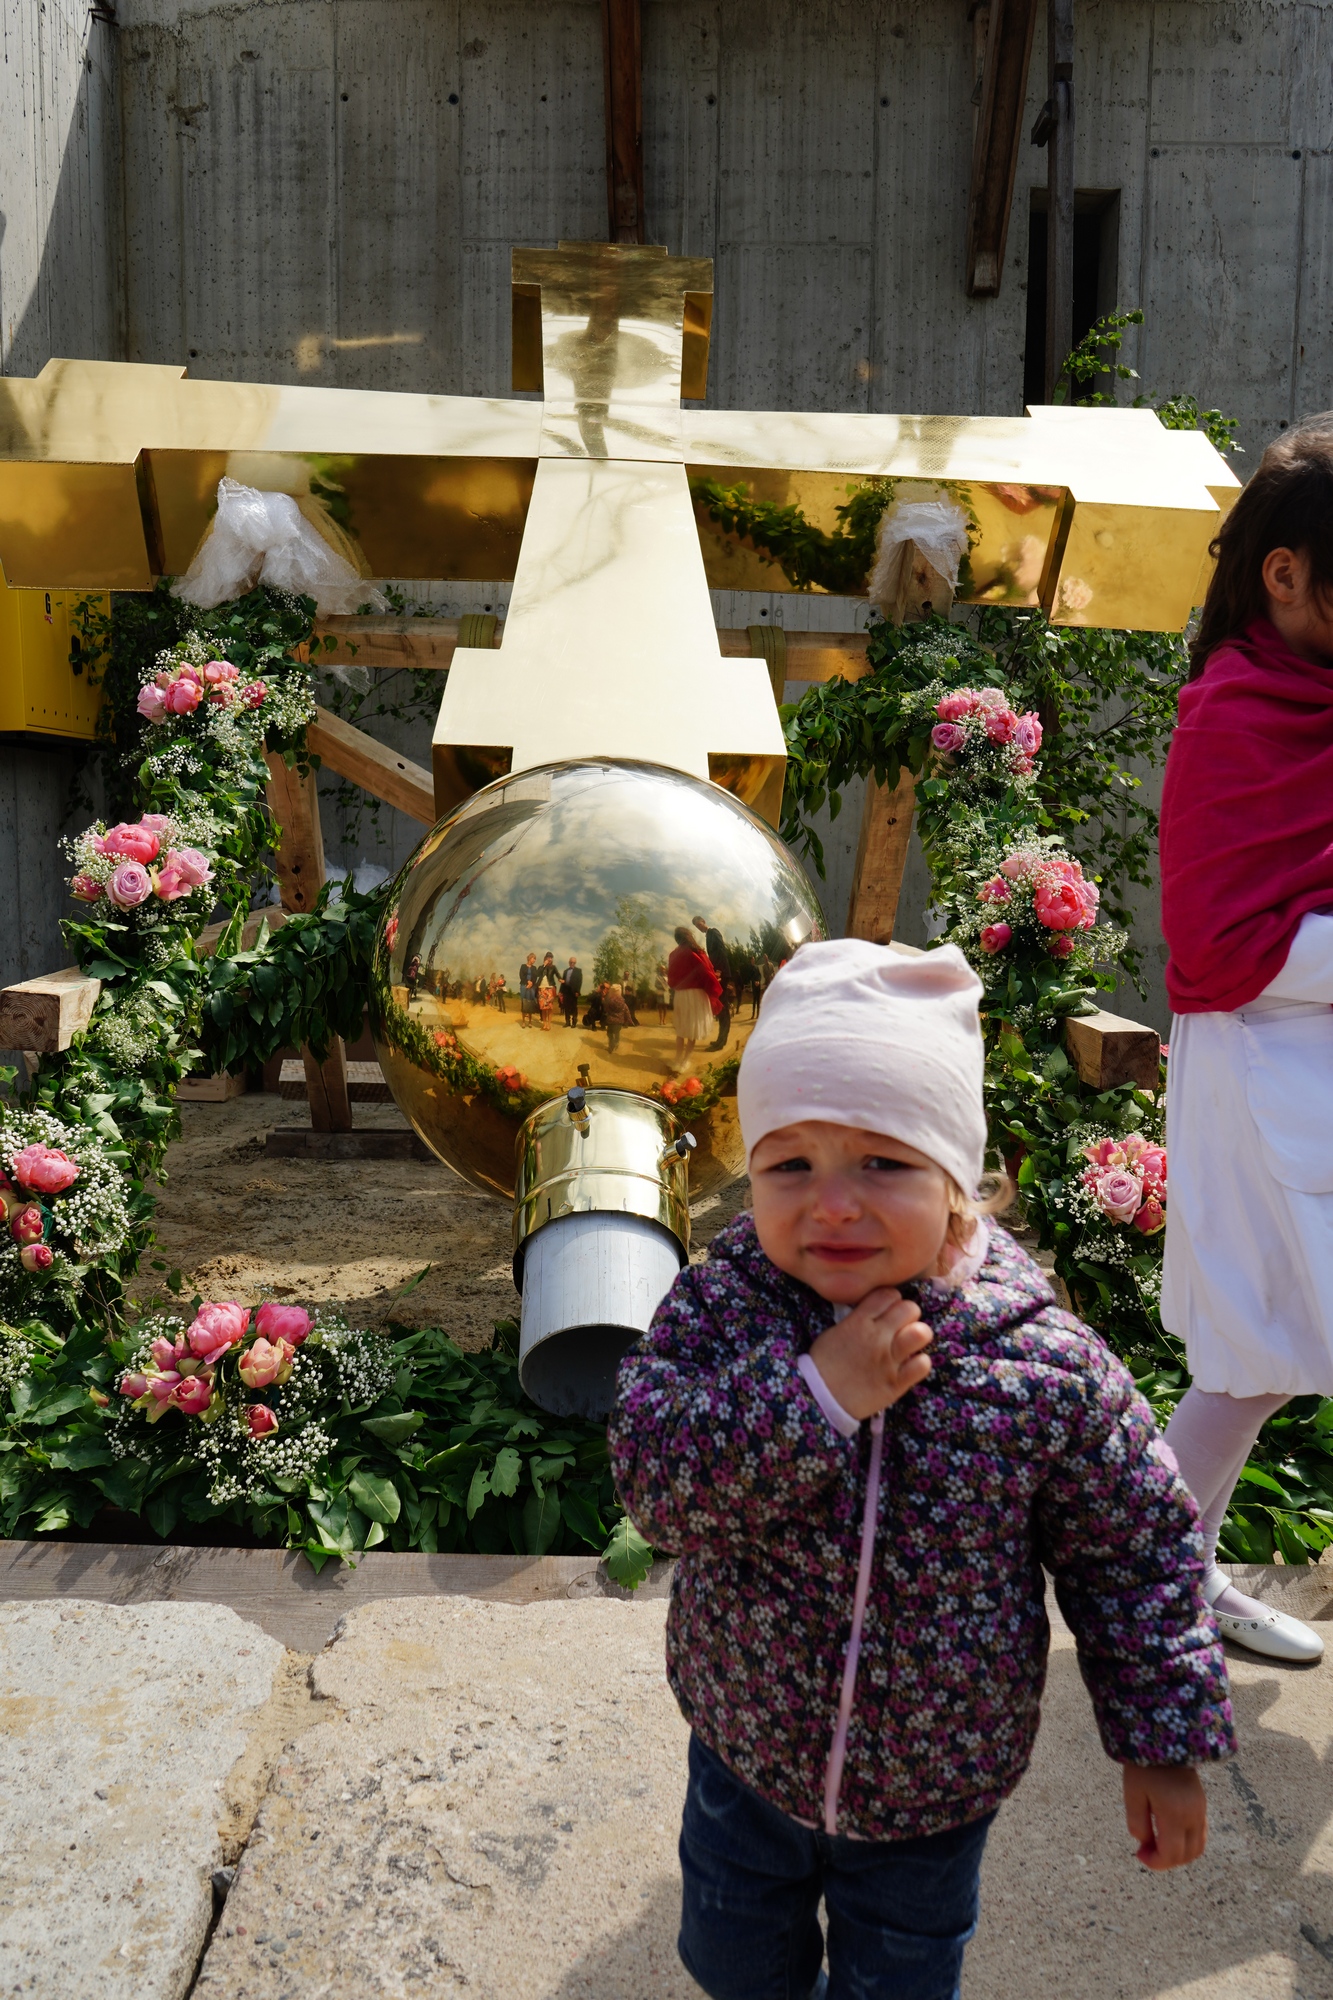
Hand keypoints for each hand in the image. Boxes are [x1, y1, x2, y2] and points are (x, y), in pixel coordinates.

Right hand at [806, 1289, 932, 1420]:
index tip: (889, 1310)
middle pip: (910, 1309)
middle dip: (908, 1314)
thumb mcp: (835, 1331)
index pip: (889, 1294)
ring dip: (918, 1335)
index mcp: (859, 1322)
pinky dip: (919, 1363)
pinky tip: (910, 1365)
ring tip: (909, 1344)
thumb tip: (877, 1311)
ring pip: (921, 1333)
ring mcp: (888, 1361)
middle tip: (901, 1326)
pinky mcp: (895, 1383)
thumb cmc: (824, 1363)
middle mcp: (877, 1338)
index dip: (892, 1300)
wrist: (819, 1398)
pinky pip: (922, 1365)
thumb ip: (858, 1318)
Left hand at [1122, 1764, 1207, 1869]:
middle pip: (1187, 1855)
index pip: (1171, 1854)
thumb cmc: (1144, 1766)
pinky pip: (1201, 1835)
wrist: (1166, 1738)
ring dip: (1178, 1854)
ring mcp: (1201, 1810)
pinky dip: (1187, 1843)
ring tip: (1157, 1844)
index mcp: (1175, 1813)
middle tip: (1146, 1851)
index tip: (1139, 1855)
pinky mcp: (1202, 1805)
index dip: (1155, 1862)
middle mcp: (1193, 1815)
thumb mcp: (1133, 1793)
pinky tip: (1169, 1835)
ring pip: (1197, 1848)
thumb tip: (1145, 1843)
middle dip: (1166, 1861)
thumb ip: (1137, 1823)